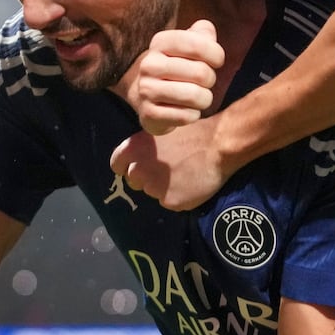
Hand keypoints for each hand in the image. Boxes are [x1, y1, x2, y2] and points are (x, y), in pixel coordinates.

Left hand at [109, 117, 231, 211]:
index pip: (117, 164)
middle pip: (134, 181)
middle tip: (166, 170)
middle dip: (146, 177)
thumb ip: (146, 148)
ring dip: (162, 187)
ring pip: (153, 192)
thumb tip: (141, 159)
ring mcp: (154, 188)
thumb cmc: (193, 132)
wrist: (218, 145)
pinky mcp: (170, 202)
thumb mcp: (162, 132)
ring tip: (182, 175)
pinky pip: (170, 202)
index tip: (134, 167)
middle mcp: (139, 170)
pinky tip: (191, 184)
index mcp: (134, 149)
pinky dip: (178, 196)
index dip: (125, 166)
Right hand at [119, 19, 224, 134]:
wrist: (146, 94)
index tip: (216, 61)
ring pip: (195, 96)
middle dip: (210, 80)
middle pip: (201, 73)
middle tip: (204, 82)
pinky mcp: (148, 113)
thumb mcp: (188, 44)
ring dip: (204, 99)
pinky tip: (186, 109)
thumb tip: (207, 30)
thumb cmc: (178, 65)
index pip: (198, 45)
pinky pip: (186, 116)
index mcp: (160, 42)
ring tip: (198, 97)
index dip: (216, 54)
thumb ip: (203, 33)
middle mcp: (149, 64)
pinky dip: (193, 115)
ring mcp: (146, 89)